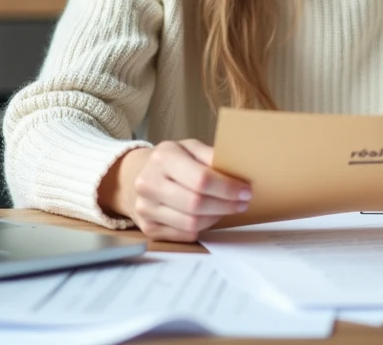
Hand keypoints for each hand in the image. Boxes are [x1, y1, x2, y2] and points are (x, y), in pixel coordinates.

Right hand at [104, 139, 251, 242]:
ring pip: (191, 223)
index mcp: (163, 157)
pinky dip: (202, 228)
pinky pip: (184, 235)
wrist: (137, 176)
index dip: (227, 188)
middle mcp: (149, 183)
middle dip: (226, 205)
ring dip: (216, 218)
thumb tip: (239, 171)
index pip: (201, 179)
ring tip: (227, 208)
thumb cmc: (172, 161)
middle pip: (196, 204)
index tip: (245, 190)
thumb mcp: (190, 148)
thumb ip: (212, 157)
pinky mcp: (147, 228)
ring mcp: (145, 208)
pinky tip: (209, 217)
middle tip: (242, 202)